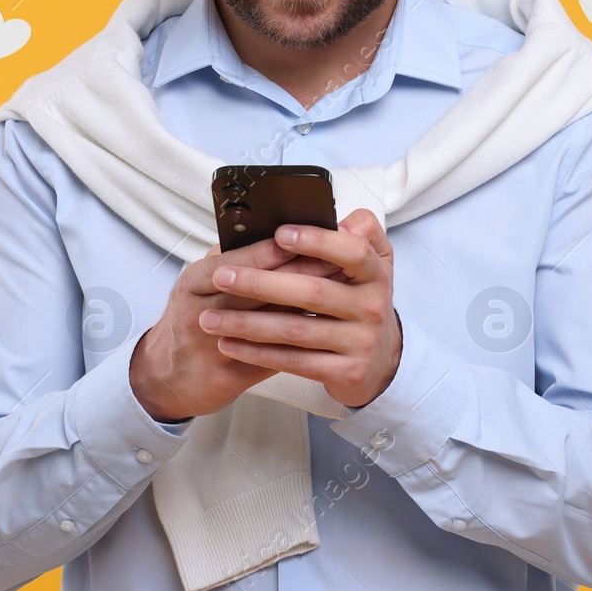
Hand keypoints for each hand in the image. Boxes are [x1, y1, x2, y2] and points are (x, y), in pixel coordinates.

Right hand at [129, 233, 348, 421]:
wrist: (166, 375)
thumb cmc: (192, 318)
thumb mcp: (203, 282)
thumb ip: (238, 260)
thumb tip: (285, 234)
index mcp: (194, 281)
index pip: (239, 260)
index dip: (276, 250)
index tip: (310, 237)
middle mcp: (199, 311)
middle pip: (257, 290)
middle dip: (300, 275)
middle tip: (338, 263)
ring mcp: (210, 347)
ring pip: (265, 325)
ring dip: (304, 310)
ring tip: (338, 297)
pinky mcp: (225, 377)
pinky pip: (268, 360)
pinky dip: (296, 347)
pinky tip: (323, 336)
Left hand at [200, 209, 399, 409]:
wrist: (381, 364)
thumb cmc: (362, 303)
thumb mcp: (374, 264)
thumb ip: (360, 233)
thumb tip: (336, 217)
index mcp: (376, 273)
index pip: (353, 251)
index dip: (317, 241)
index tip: (279, 234)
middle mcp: (372, 306)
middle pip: (312, 292)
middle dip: (260, 283)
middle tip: (220, 277)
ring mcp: (360, 342)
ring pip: (295, 330)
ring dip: (247, 323)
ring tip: (210, 317)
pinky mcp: (346, 372)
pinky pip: (294, 362)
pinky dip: (257, 353)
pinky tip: (230, 344)